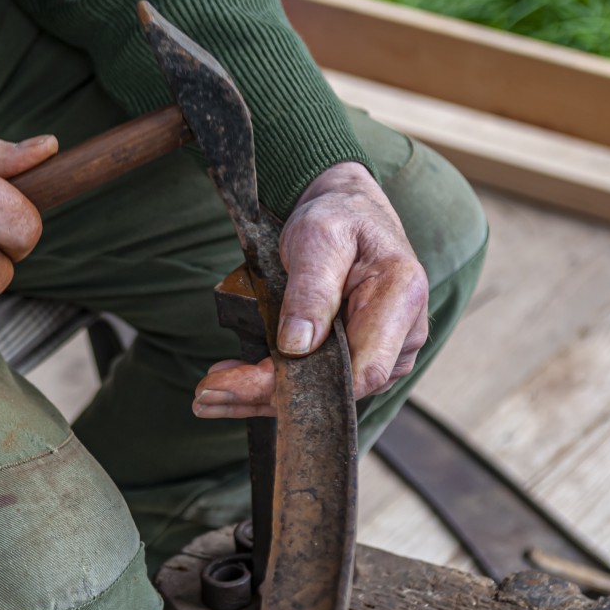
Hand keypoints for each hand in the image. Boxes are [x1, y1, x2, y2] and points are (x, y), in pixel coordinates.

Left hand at [193, 161, 427, 416]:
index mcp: (401, 300)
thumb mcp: (318, 238)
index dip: (307, 387)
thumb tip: (297, 347)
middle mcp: (402, 337)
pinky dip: (271, 386)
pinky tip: (232, 385)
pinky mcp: (360, 362)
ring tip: (208, 394)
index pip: (363, 369)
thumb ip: (311, 290)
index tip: (249, 381)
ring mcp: (385, 354)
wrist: (348, 213)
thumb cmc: (338, 218)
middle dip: (269, 395)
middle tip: (208, 393)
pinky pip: (318, 384)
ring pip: (323, 394)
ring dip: (261, 395)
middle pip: (338, 390)